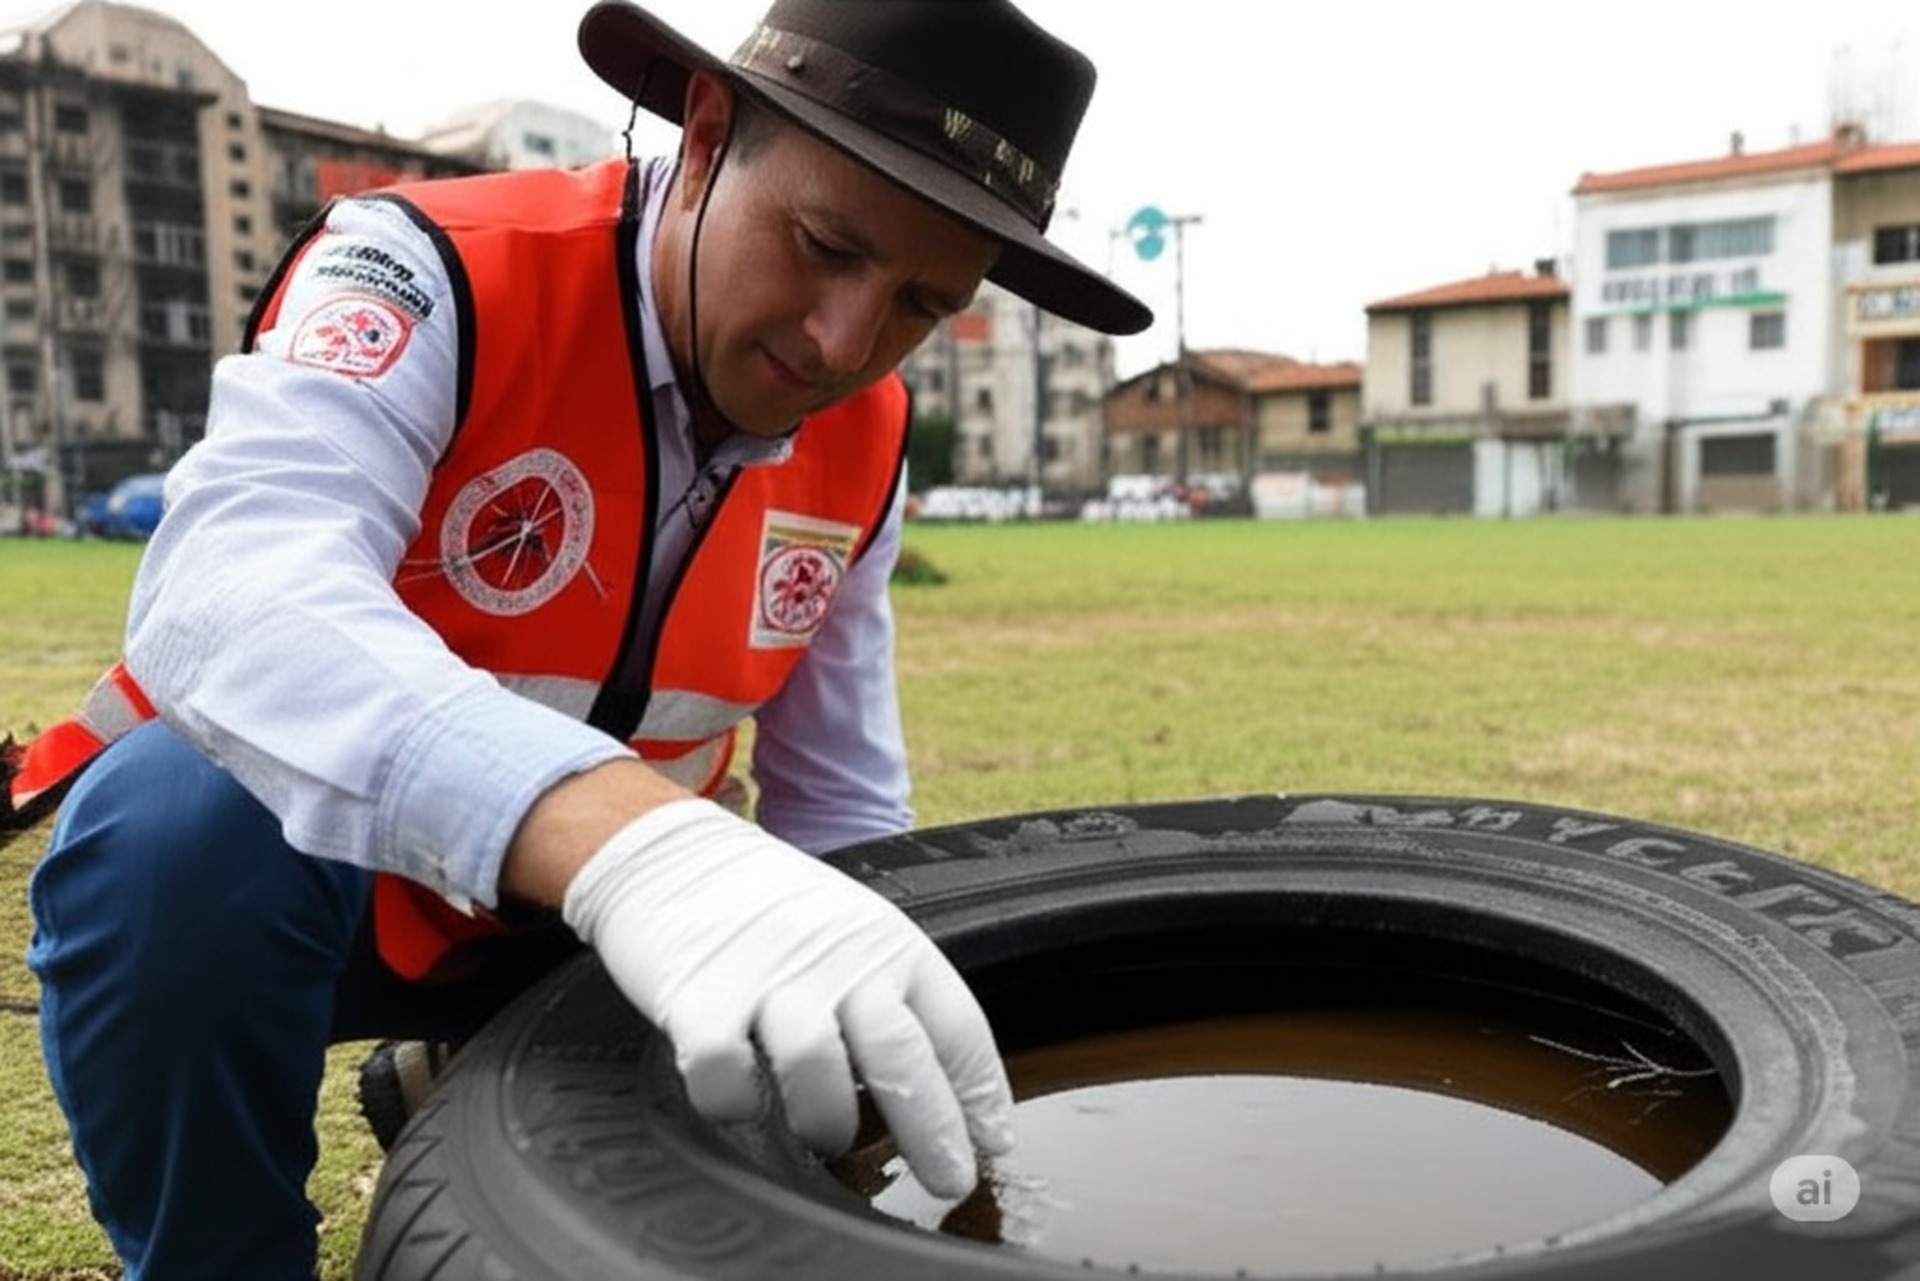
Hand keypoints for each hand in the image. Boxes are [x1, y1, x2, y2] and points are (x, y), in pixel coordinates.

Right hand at [561, 797, 1013, 1197]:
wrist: (671, 855)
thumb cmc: (771, 909)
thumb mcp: (852, 931)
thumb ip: (889, 995)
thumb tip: (937, 1089)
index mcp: (886, 943)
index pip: (954, 1025)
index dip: (980, 1092)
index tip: (992, 1143)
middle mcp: (837, 959)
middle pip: (900, 1055)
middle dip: (932, 1131)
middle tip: (946, 1181)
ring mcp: (768, 978)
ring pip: (817, 1070)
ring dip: (826, 1124)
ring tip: (823, 1139)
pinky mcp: (699, 998)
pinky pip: (726, 1078)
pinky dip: (736, 1105)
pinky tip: (741, 1102)